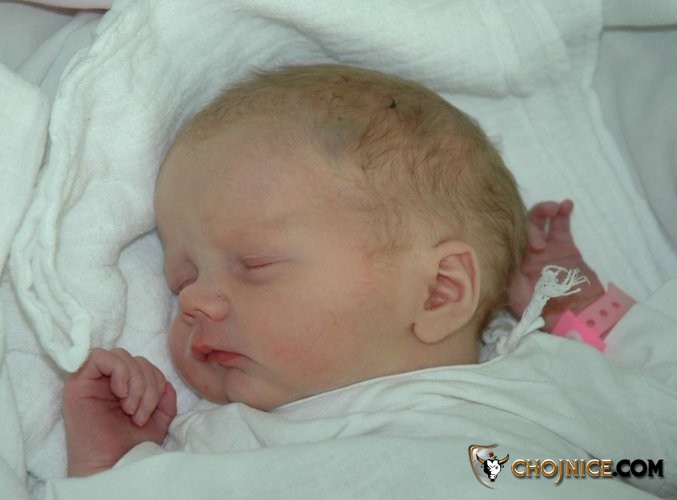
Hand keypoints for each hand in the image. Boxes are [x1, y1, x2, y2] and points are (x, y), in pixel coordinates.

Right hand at [63, 348, 176, 476]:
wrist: (113, 465)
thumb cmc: (132, 444)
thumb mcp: (160, 417)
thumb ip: (165, 396)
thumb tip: (166, 382)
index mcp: (125, 385)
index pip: (144, 364)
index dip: (156, 381)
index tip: (150, 412)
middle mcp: (106, 380)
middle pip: (135, 358)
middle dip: (147, 384)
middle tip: (140, 414)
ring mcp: (91, 381)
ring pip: (121, 355)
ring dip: (136, 382)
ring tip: (131, 409)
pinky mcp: (77, 384)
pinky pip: (99, 356)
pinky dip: (119, 372)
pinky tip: (121, 394)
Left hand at [507, 200, 604, 330]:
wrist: (577, 317)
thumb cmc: (545, 313)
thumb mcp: (520, 300)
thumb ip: (509, 280)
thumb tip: (500, 265)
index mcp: (512, 266)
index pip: (505, 243)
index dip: (513, 239)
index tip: (531, 247)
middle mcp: (525, 255)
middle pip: (520, 229)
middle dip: (529, 229)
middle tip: (540, 244)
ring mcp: (545, 249)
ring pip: (538, 222)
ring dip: (542, 211)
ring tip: (553, 209)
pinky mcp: (563, 246)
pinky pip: (560, 225)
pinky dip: (562, 213)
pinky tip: (566, 204)